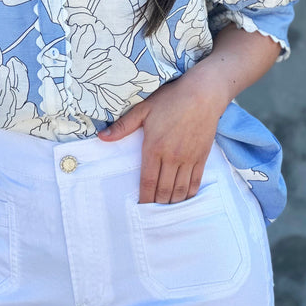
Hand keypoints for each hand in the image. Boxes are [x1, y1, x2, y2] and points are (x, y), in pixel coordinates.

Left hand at [97, 65, 228, 203]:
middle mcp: (172, 157)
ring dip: (172, 202)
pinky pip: (195, 183)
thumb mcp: (143, 109)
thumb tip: (102, 137)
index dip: (144, 198)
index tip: (140, 207)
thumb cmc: (171, 99)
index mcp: (155, 147)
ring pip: (180, 190)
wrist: (203, 94)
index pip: (148, 182)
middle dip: (157, 204)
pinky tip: (183, 198)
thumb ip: (123, 126)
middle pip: (164, 191)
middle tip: (151, 212)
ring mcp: (189, 159)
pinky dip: (189, 194)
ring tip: (165, 207)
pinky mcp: (202, 157)